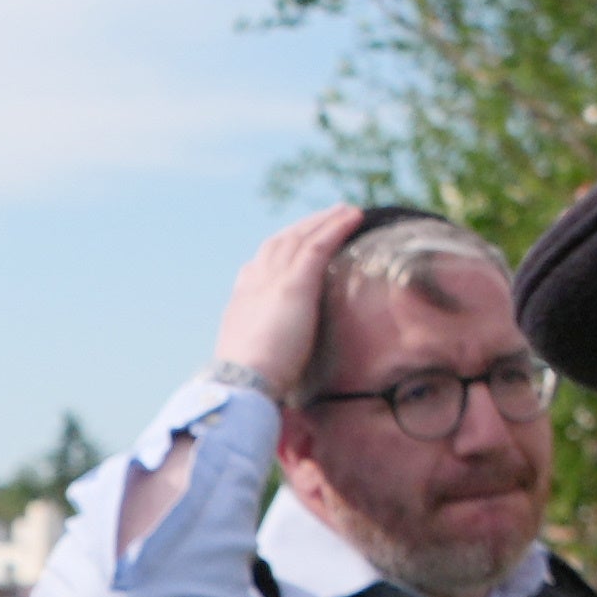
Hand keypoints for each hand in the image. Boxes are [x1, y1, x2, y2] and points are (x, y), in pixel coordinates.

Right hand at [213, 203, 364, 408]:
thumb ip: (269, 355)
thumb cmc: (250, 386)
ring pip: (300, 238)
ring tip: (346, 210)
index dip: (280, 251)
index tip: (297, 244)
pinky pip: (318, 245)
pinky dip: (335, 227)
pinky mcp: (294, 283)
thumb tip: (280, 373)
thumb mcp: (258, 363)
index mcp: (243, 302)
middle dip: (302, 228)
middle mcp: (254, 283)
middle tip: (326, 216)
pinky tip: (353, 216)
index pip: (261, 265)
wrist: (244, 383)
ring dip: (323, 220)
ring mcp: (273, 280)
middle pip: (280, 244)